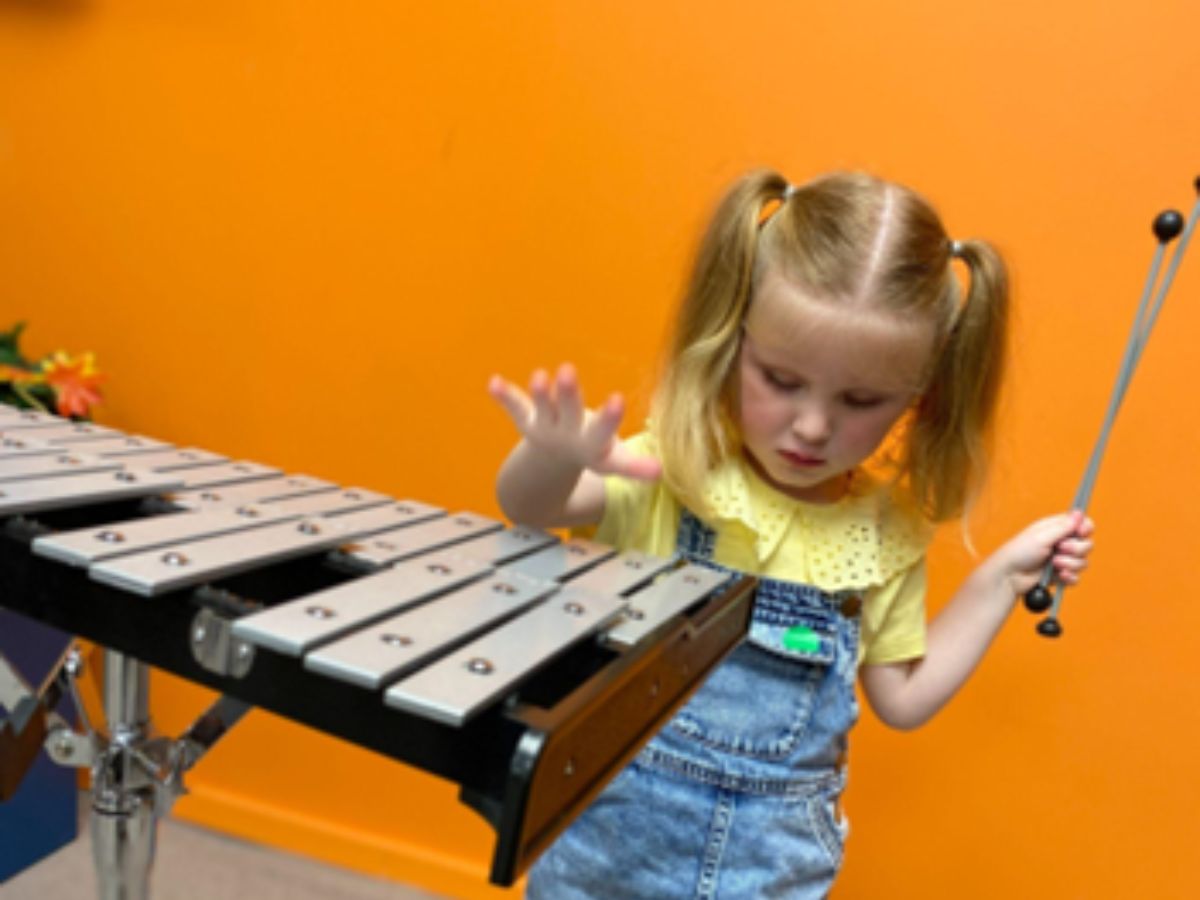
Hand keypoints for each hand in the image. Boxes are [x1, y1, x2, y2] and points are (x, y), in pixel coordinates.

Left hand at [488, 363, 661, 480]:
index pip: (603, 432)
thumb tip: (660, 473)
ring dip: (539, 393)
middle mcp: (567, 435)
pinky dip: (504, 396)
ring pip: (541, 408)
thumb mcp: (614, 461)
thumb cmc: (593, 452)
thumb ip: (634, 467)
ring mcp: (545, 427)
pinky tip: (492, 383)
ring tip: (538, 376)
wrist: (553, 465)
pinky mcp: (527, 419)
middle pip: (568, 413)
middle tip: (568, 371)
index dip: (610, 417)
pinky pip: (514, 407)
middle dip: (569, 393)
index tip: (617, 398)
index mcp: (592, 445)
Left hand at [991, 510, 1095, 597]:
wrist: (1009, 576)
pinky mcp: (1061, 574)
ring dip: (1069, 563)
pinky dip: (1069, 577)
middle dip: (1076, 549)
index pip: (1083, 524)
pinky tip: (1059, 575)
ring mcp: (1063, 559)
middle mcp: (1062, 542)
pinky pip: (1076, 577)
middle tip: (1059, 549)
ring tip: (1053, 564)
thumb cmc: (1019, 552)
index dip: (1085, 528)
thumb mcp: (1041, 536)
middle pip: (1087, 544)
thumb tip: (1079, 512)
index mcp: (1057, 528)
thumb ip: (1063, 527)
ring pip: (1083, 562)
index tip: (1080, 533)